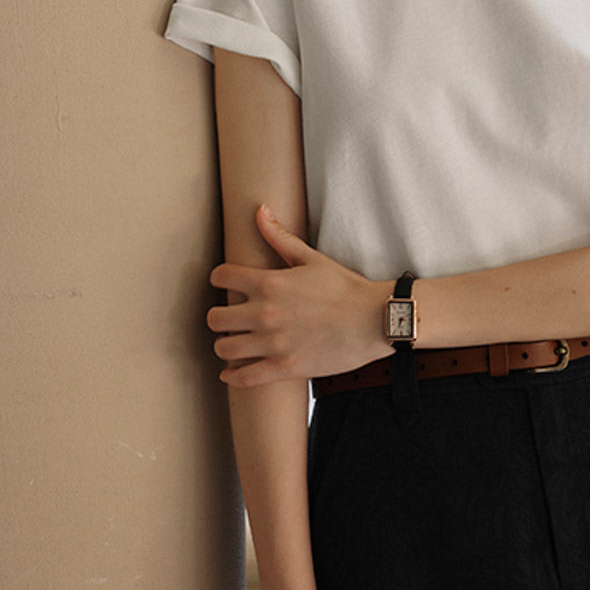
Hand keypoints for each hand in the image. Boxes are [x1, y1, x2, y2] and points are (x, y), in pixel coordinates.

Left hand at [207, 205, 392, 385]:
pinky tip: (232, 371)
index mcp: (269, 283)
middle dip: (218, 317)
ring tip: (234, 343)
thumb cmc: (346, 288)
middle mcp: (265, 314)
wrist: (373, 320)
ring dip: (225, 346)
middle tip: (229, 319)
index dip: (220, 279)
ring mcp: (273, 343)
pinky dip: (232, 376)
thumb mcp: (312, 258)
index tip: (225, 284)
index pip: (222, 277)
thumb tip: (260, 211)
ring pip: (224, 349)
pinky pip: (243, 378)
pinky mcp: (284, 368)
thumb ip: (280, 237)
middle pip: (215, 318)